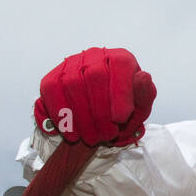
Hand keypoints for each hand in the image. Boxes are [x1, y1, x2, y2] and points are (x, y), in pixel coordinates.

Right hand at [33, 47, 156, 145]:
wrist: (102, 116)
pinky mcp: (53, 78)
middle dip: (100, 111)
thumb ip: (144, 94)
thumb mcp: (141, 105)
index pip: (120, 65)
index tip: (120, 118)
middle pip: (94, 76)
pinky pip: (50, 91)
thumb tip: (142, 77)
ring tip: (92, 139)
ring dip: (81, 117)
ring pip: (71, 84)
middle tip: (107, 135)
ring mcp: (71, 65)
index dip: (120, 92)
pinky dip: (60, 114)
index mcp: (121, 59)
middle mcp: (95, 56)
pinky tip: (72, 134)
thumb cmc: (124, 108)